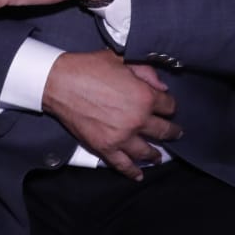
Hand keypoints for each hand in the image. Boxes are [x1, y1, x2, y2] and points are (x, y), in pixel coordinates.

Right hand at [42, 49, 181, 178]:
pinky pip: (123, 165)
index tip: (168, 107)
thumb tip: (161, 87)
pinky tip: (139, 174)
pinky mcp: (105, 147)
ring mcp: (122, 137)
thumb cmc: (89, 68)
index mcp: (144, 96)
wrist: (60, 83)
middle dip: (172, 131)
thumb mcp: (121, 59)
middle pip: (164, 131)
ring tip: (158, 155)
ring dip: (156, 154)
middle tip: (175, 133)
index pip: (169, 106)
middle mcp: (137, 119)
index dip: (170, 105)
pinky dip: (133, 171)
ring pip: (147, 151)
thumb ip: (146, 72)